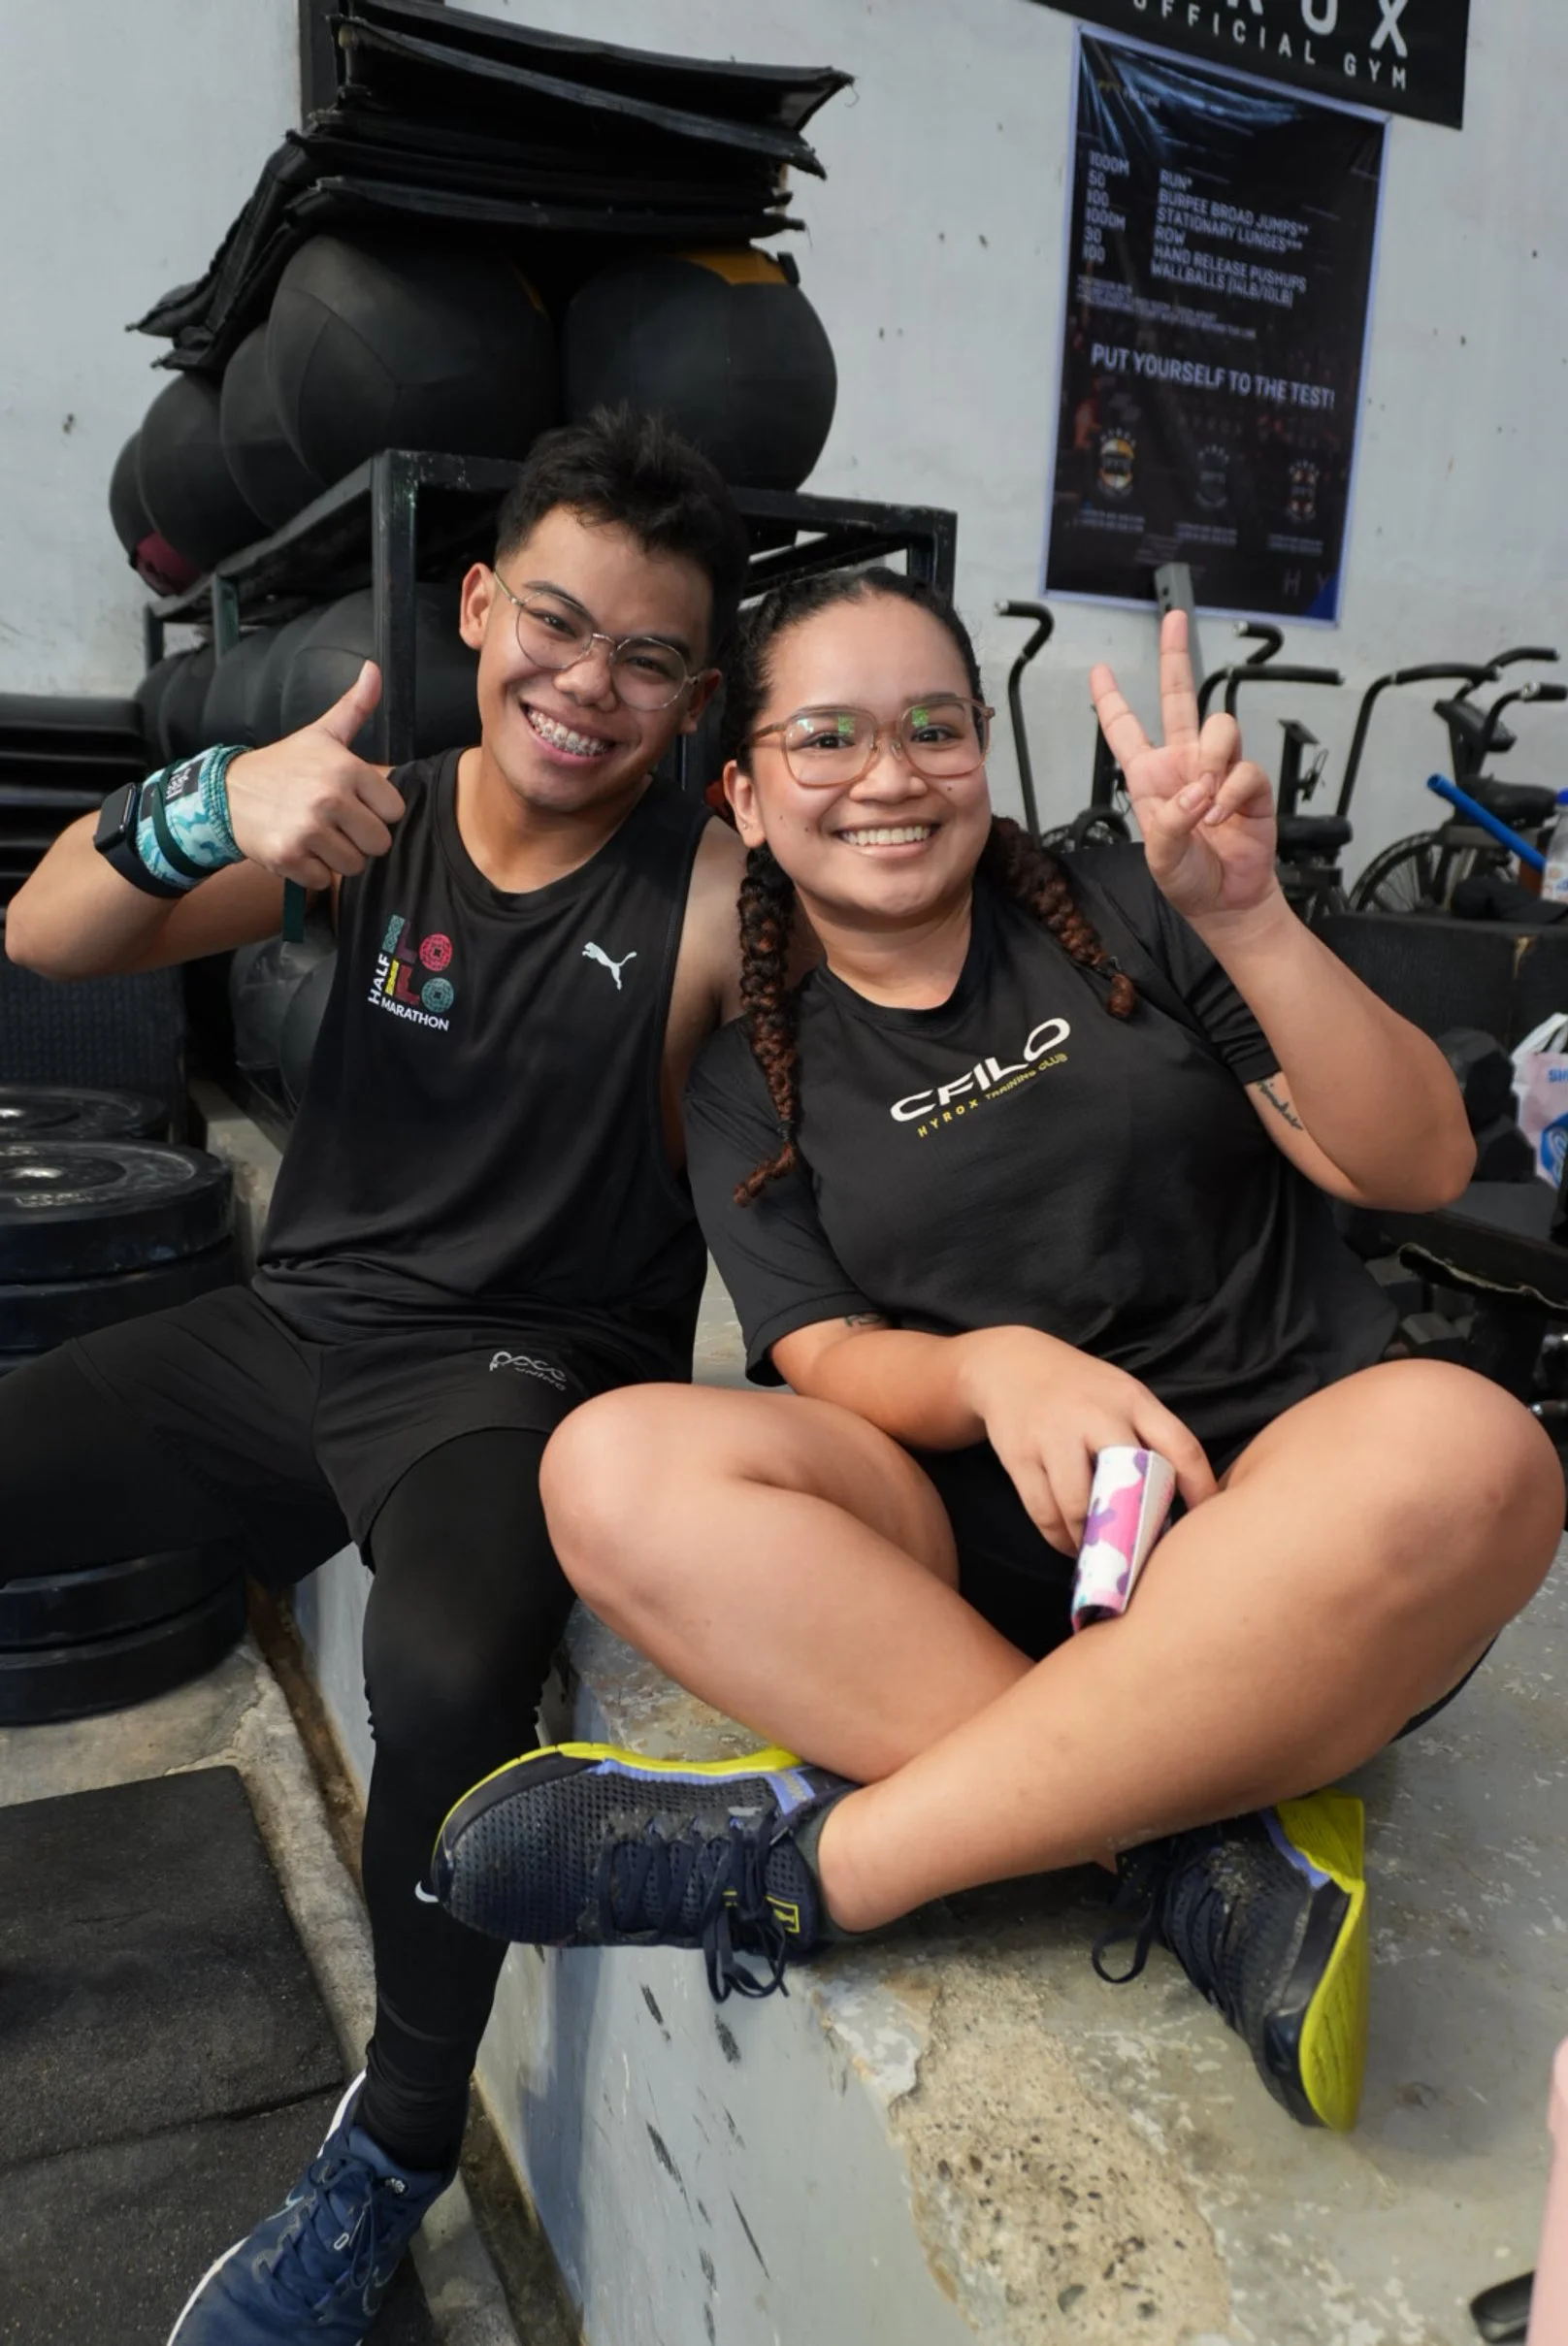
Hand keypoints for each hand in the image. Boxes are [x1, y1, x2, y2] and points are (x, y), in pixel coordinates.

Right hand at [225, 662, 405, 890]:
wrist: (226, 794)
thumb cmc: (282, 767)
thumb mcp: (320, 734)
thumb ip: (355, 707)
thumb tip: (374, 669)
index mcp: (346, 769)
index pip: (394, 811)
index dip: (375, 811)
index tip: (352, 802)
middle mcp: (330, 799)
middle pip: (379, 843)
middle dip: (359, 838)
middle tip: (333, 823)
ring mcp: (308, 830)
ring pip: (355, 866)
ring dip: (337, 857)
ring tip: (315, 835)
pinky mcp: (289, 857)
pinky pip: (324, 881)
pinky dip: (312, 872)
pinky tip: (298, 849)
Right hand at [956, 1326, 1214, 1551]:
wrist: (1009, 1364)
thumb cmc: (1080, 1389)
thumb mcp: (1121, 1395)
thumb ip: (1147, 1436)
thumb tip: (1177, 1503)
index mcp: (1132, 1400)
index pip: (1181, 1446)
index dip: (1201, 1490)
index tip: (1208, 1526)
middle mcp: (1095, 1415)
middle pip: (1128, 1483)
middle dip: (1139, 1527)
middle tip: (1145, 1553)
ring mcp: (1054, 1436)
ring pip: (1080, 1507)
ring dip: (1093, 1542)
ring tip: (1103, 1555)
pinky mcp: (1021, 1456)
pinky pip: (1044, 1513)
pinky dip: (1060, 1539)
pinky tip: (1072, 1544)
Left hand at [1090, 611, 1278, 922]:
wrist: (1227, 900)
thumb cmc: (1187, 878)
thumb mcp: (1161, 857)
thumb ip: (1171, 823)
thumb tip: (1197, 792)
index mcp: (1149, 776)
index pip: (1126, 730)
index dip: (1111, 700)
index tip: (1099, 670)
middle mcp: (1182, 763)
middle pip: (1178, 697)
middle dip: (1175, 656)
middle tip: (1174, 620)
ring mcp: (1217, 770)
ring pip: (1220, 726)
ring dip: (1213, 760)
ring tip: (1206, 799)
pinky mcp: (1249, 784)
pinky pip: (1245, 768)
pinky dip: (1233, 792)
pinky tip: (1223, 816)